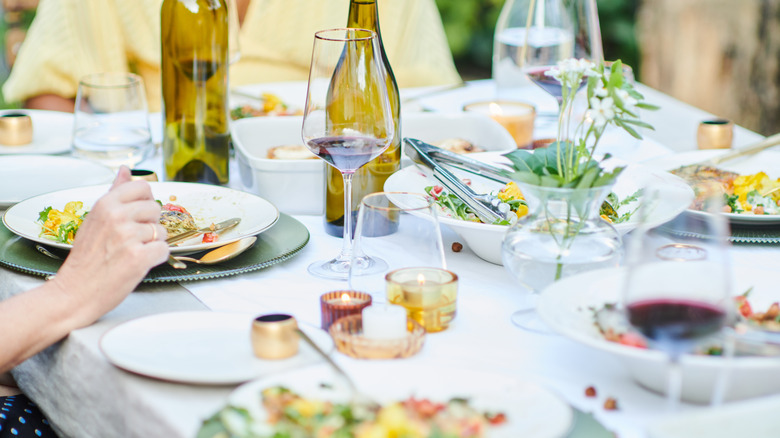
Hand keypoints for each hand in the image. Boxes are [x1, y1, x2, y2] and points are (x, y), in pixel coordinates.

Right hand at [51, 167, 168, 327]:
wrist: (75, 292)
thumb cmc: (86, 259)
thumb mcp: (95, 219)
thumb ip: (114, 194)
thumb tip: (125, 170)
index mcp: (106, 205)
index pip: (143, 187)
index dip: (145, 203)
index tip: (137, 216)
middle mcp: (117, 217)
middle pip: (156, 209)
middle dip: (149, 225)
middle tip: (130, 240)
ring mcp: (128, 237)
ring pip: (161, 231)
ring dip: (152, 244)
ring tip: (131, 253)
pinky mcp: (139, 257)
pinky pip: (164, 250)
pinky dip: (155, 259)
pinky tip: (138, 264)